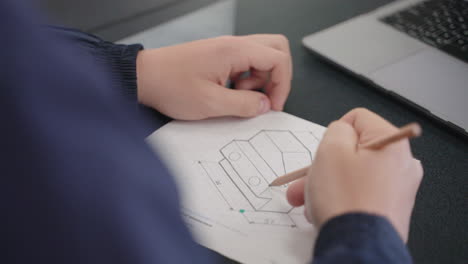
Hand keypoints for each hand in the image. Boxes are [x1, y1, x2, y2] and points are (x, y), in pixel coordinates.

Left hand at [136, 35, 291, 119]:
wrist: (144, 78)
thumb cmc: (170, 86)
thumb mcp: (211, 103)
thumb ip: (244, 105)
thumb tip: (264, 105)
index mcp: (234, 51)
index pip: (278, 59)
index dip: (282, 84)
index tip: (273, 105)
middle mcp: (232, 45)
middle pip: (275, 49)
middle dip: (277, 77)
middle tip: (266, 98)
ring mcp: (225, 49)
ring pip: (261, 57)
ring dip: (259, 79)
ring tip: (240, 97)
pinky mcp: (218, 56)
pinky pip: (244, 63)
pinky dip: (246, 78)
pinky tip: (230, 93)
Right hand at [286, 108, 422, 241]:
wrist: (358, 245)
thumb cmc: (346, 201)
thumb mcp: (331, 150)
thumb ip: (336, 130)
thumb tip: (342, 131)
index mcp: (392, 143)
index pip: (358, 119)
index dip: (334, 133)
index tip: (325, 151)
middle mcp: (402, 164)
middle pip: (354, 151)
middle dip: (324, 164)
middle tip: (304, 178)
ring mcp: (397, 189)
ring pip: (353, 174)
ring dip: (327, 183)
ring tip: (307, 200)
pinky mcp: (389, 209)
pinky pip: (360, 193)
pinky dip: (341, 198)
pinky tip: (324, 210)